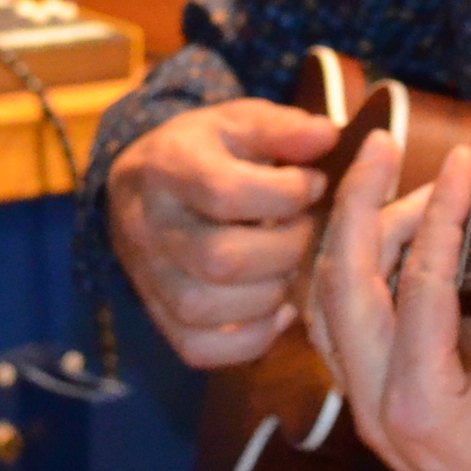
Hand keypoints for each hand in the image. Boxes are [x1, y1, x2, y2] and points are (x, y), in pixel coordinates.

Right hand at [104, 98, 342, 366]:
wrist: (143, 185)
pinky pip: (199, 349)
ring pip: (207, 309)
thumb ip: (284, 129)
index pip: (225, 192)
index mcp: (168, 166)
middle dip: (285, 248)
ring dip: (269, 294)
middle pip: (220, 258)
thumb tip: (326, 138)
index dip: (286, 193)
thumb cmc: (206, 151)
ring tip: (287, 267)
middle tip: (305, 230)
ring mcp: (148, 277)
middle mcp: (148, 226)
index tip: (312, 183)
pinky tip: (273, 307)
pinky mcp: (158, 317)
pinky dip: (249, 338)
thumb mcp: (240, 122)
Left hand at [309, 134, 470, 470]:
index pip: (418, 287)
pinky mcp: (363, 398)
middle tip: (380, 147)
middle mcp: (373, 406)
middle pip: (340, 285)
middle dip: (356, 207)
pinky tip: (379, 237)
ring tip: (392, 185)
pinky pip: (334, 323)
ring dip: (352, 236)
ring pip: (327, 301)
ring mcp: (360, 404)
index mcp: (421, 405)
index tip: (461, 165)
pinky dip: (349, 270)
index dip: (439, 216)